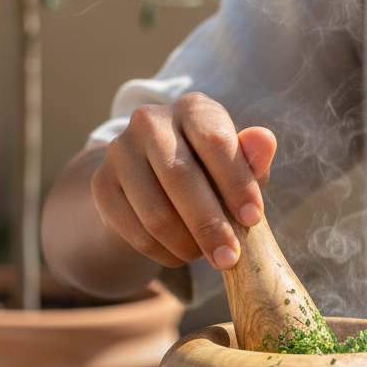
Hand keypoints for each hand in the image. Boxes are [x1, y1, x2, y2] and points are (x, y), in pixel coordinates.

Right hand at [91, 93, 276, 270]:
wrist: (158, 182)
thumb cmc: (211, 172)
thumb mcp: (238, 167)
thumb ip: (252, 159)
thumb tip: (265, 141)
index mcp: (192, 109)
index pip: (215, 142)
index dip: (236, 183)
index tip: (253, 219)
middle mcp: (150, 121)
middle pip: (180, 178)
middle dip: (210, 224)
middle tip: (230, 257)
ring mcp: (120, 151)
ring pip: (155, 212)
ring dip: (187, 244)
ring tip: (207, 255)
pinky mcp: (102, 184)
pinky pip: (135, 232)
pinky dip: (163, 253)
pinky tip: (180, 254)